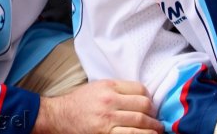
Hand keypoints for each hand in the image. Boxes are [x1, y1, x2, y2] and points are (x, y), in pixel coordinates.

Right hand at [34, 80, 161, 133]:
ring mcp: (108, 119)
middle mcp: (109, 101)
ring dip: (153, 127)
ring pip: (141, 122)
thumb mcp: (96, 87)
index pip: (140, 89)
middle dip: (154, 114)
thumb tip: (142, 96)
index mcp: (108, 86)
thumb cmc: (79, 102)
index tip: (149, 105)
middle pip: (144, 105)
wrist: (60, 116)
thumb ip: (117, 89)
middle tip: (156, 119)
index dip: (149, 98)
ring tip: (156, 130)